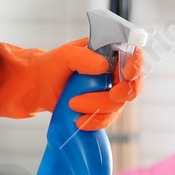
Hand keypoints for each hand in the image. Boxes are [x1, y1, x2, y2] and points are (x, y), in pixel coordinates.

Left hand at [0, 40, 143, 129]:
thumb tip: (104, 66)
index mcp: (110, 53)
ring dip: (98, 107)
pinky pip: (108, 120)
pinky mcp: (103, 111)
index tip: (126, 74)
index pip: (135, 56)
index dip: (136, 65)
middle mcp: (115, 73)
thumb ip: (84, 57)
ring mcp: (111, 93)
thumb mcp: (65, 55)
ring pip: (119, 106)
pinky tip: (79, 120)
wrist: (38, 87)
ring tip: (72, 103)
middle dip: (124, 93)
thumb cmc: (53, 66)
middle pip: (133, 85)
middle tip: (112, 94)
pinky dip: (95, 121)